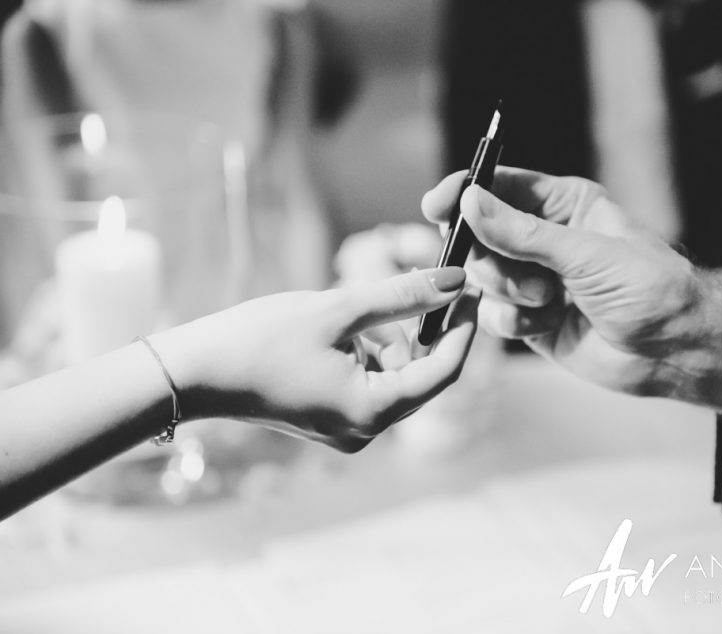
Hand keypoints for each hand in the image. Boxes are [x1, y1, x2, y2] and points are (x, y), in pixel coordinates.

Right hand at [151, 268, 479, 451]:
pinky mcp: (330, 420)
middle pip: (416, 372)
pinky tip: (326, 336)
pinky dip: (360, 353)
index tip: (469, 289)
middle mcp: (366, 431)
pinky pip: (366, 382)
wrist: (194, 373)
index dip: (461, 329)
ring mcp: (347, 429)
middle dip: (409, 330)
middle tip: (394, 290)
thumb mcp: (338, 310)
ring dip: (379, 339)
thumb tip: (456, 280)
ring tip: (337, 318)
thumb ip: (403, 296)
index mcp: (373, 412)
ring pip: (391, 373)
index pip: (443, 372)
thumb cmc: (260, 340)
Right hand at [421, 168, 721, 419]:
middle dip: (493, 256)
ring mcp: (535, 279)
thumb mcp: (586, 254)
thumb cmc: (649, 288)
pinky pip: (494, 314)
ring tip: (549, 300)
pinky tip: (547, 323)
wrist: (674, 350)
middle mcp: (544, 239)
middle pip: (481, 235)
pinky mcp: (531, 319)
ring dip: (510, 290)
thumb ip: (522, 233)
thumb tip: (469, 201)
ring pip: (484, 277)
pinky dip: (514, 320)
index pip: (500, 187)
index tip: (438, 205)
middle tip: (520, 273)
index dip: (466, 192)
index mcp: (564, 205)